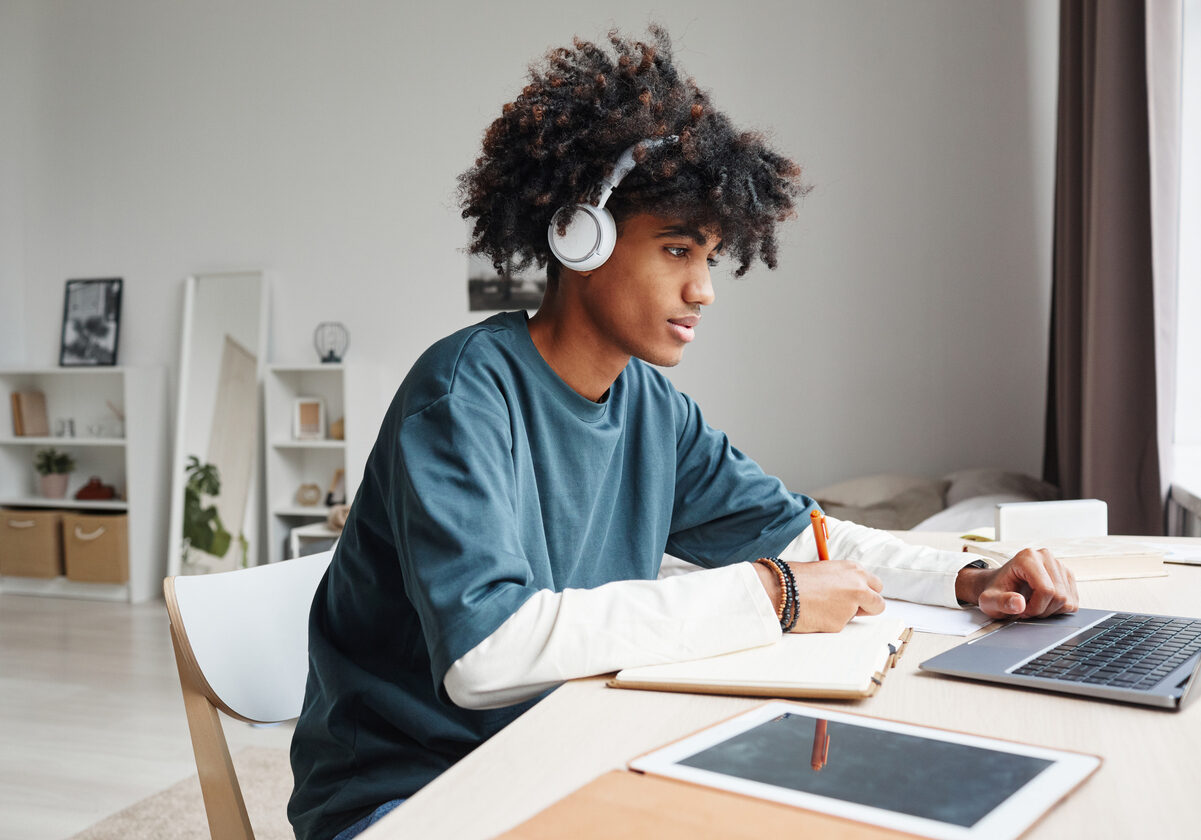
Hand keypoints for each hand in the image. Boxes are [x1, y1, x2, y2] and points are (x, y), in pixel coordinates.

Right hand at [751, 559, 883, 632]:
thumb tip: (847, 592)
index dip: (865, 592)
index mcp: (854, 569)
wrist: (778, 589)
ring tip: (820, 607)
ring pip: (857, 617)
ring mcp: (851, 606)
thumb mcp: (824, 570)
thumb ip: (841, 581)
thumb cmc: (794, 576)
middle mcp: (858, 586)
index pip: (875, 585)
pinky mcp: (840, 624)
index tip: (856, 596)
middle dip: (867, 608)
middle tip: (850, 608)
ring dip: (845, 615)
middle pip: (878, 603)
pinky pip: (838, 625)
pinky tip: (813, 614)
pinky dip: (828, 623)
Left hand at [956, 548, 1078, 618]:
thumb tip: (1019, 603)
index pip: (1046, 590)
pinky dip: (1059, 609)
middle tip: (1026, 609)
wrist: (1000, 586)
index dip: (1036, 607)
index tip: (1021, 610)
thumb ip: (1001, 602)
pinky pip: (1073, 601)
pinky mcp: (1067, 575)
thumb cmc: (995, 591)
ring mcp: (1058, 565)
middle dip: (1043, 610)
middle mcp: (1045, 556)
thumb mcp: (989, 600)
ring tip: (1033, 605)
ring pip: (1068, 600)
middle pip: (1059, 595)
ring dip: (1051, 610)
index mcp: (1026, 558)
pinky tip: (1043, 603)